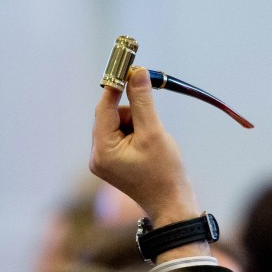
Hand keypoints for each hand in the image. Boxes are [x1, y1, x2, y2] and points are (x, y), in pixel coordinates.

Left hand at [90, 68, 197, 227]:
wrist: (174, 206)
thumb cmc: (165, 174)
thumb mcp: (154, 133)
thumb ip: (143, 101)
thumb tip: (137, 71)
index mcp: (102, 151)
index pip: (105, 108)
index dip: (116, 85)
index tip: (127, 66)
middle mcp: (98, 156)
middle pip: (111, 115)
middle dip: (133, 111)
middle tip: (150, 108)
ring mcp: (105, 160)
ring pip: (118, 124)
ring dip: (138, 123)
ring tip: (154, 141)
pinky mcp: (115, 162)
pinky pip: (122, 135)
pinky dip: (138, 133)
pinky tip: (151, 147)